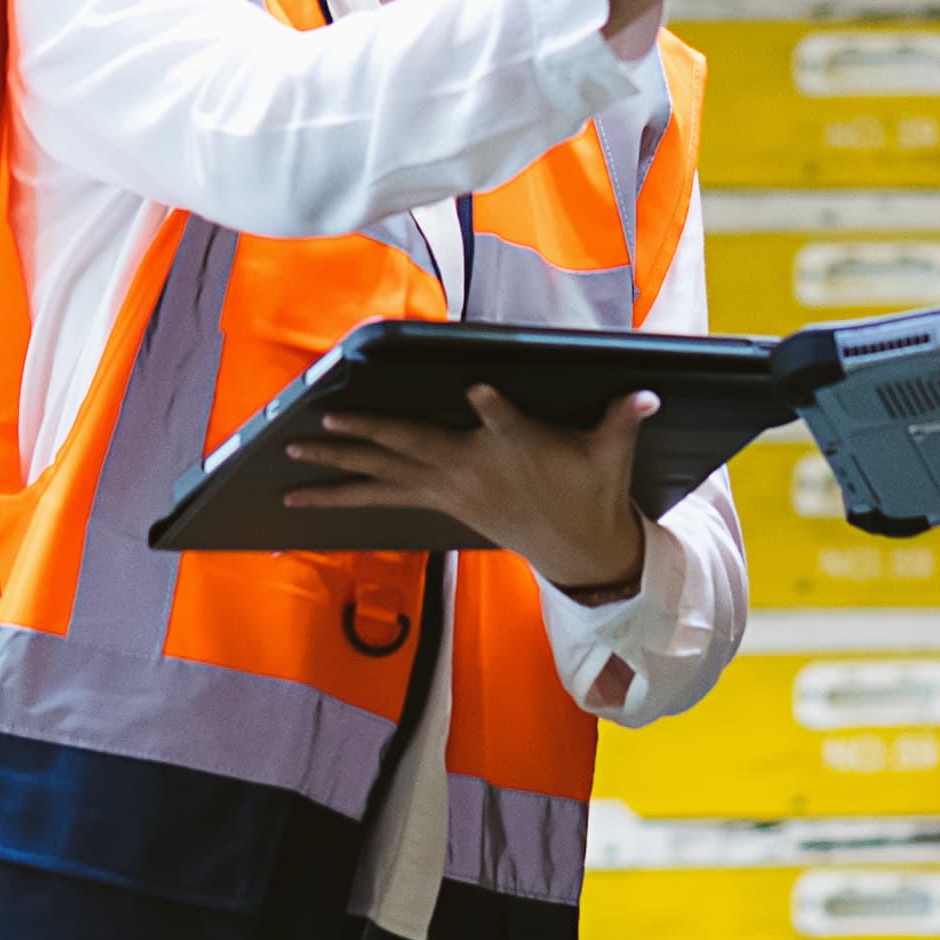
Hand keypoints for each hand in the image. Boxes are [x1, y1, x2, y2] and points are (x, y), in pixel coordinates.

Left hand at [283, 385, 658, 593]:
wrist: (577, 550)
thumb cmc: (590, 489)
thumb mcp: (610, 453)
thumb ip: (623, 418)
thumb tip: (648, 393)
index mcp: (515, 449)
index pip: (506, 422)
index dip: (494, 407)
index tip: (479, 389)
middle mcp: (470, 470)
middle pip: (412, 448)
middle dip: (364, 434)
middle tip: (320, 423)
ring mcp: (448, 488)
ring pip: (384, 476)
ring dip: (336, 469)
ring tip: (291, 461)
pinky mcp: (438, 502)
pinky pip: (380, 497)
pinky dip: (342, 497)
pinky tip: (307, 495)